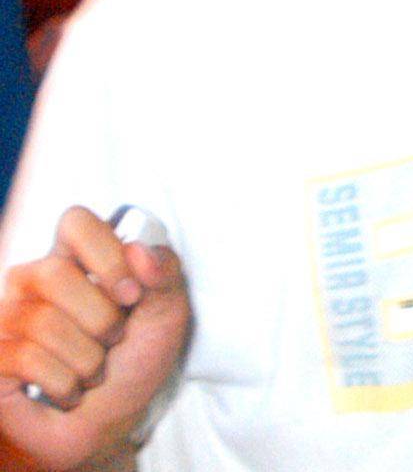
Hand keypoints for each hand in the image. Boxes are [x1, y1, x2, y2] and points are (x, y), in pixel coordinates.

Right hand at [0, 208, 190, 468]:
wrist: (112, 419)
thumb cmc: (136, 357)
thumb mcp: (168, 313)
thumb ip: (165, 273)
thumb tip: (139, 250)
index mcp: (77, 257)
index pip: (75, 222)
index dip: (106, 256)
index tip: (132, 294)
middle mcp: (34, 280)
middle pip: (53, 273)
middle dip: (100, 317)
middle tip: (113, 338)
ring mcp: (8, 319)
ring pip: (43, 323)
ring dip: (88, 359)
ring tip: (94, 369)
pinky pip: (26, 358)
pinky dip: (64, 383)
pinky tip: (69, 389)